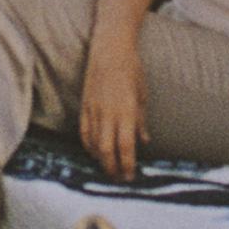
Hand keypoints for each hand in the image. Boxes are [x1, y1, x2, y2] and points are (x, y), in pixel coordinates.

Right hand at [79, 39, 146, 179]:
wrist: (110, 50)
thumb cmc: (132, 70)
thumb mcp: (143, 96)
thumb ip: (141, 121)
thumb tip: (144, 142)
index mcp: (127, 111)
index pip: (126, 147)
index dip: (128, 165)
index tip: (131, 176)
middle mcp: (109, 113)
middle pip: (107, 150)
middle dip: (113, 169)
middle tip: (119, 178)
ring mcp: (94, 110)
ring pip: (94, 144)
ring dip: (101, 160)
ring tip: (109, 169)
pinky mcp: (85, 106)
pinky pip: (84, 132)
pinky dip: (88, 146)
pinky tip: (95, 153)